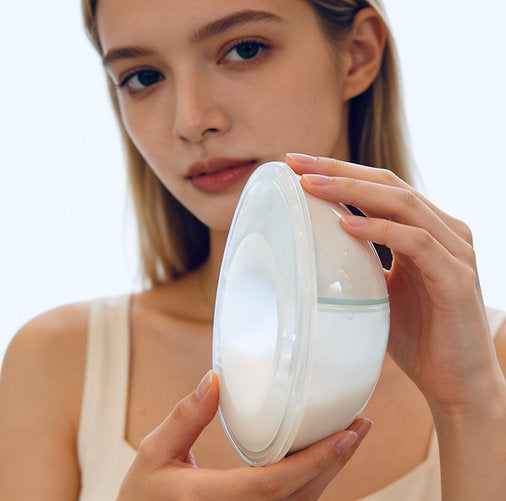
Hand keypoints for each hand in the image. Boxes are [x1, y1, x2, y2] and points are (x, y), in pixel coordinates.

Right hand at [116, 370, 370, 500]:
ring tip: (349, 436)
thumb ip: (185, 418)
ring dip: (330, 470)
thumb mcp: (154, 455)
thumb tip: (215, 378)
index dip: (318, 460)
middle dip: (336, 460)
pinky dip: (312, 480)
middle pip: (302, 494)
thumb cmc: (143, 499)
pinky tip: (320, 457)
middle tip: (361, 425)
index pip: (277, 484)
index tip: (348, 433)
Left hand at [286, 153, 504, 416]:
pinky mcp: (457, 277)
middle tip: (296, 163)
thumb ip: (360, 262)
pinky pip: (417, 243)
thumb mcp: (379, 288)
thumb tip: (316, 248)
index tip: (297, 164)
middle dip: (338, 170)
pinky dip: (381, 231)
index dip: (339, 171)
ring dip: (353, 192)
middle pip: (387, 183)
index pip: (378, 186)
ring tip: (311, 186)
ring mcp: (454, 250)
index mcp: (424, 228)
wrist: (454, 381)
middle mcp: (443, 230)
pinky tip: (347, 228)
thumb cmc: (415, 333)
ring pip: (402, 204)